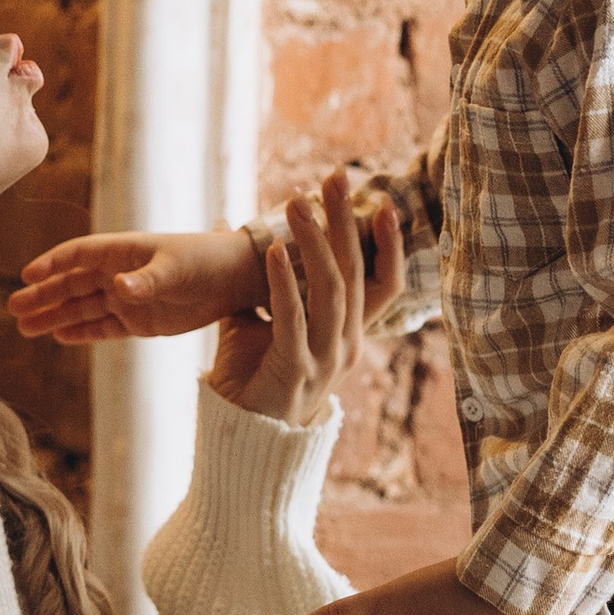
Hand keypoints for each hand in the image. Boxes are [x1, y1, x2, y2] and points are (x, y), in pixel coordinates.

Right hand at [9, 221, 262, 344]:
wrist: (237, 280)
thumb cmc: (207, 262)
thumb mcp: (177, 270)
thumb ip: (147, 282)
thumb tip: (117, 288)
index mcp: (124, 251)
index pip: (78, 255)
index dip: (52, 264)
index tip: (26, 276)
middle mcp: (119, 273)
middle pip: (72, 284)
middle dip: (43, 295)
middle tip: (12, 308)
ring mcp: (127, 298)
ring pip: (82, 307)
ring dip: (54, 316)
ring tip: (24, 328)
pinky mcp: (140, 321)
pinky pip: (103, 327)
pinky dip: (81, 332)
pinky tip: (59, 337)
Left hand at [210, 175, 364, 426]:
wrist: (240, 437)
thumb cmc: (251, 378)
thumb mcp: (255, 322)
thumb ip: (250, 280)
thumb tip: (226, 228)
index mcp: (346, 333)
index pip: (380, 282)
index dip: (386, 243)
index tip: (381, 202)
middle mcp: (346, 344)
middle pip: (354, 272)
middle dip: (346, 221)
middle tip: (337, 177)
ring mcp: (324, 359)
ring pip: (331, 291)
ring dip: (313, 243)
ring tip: (295, 203)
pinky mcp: (294, 370)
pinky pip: (292, 318)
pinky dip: (282, 282)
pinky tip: (270, 251)